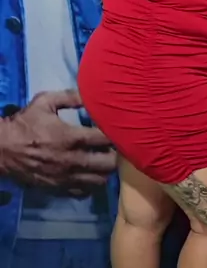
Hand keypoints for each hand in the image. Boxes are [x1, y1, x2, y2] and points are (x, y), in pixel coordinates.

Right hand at [0, 90, 115, 194]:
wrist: (2, 150)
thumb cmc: (25, 123)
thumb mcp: (45, 101)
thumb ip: (70, 96)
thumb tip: (91, 93)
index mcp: (71, 137)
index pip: (105, 138)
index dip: (115, 133)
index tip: (117, 128)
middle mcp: (72, 160)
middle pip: (107, 163)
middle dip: (115, 154)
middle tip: (114, 146)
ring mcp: (66, 178)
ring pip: (99, 181)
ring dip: (105, 171)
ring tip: (104, 161)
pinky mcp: (58, 189)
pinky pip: (83, 193)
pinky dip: (90, 185)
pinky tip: (89, 174)